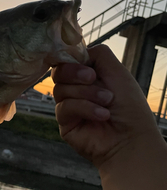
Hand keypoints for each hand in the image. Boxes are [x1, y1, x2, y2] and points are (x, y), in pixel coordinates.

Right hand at [52, 44, 158, 168]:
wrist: (132, 138)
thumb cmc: (129, 107)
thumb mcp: (117, 71)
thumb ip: (97, 54)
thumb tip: (77, 51)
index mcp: (87, 76)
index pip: (67, 61)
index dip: (71, 60)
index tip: (86, 66)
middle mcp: (76, 90)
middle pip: (58, 72)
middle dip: (75, 73)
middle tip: (92, 78)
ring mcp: (69, 106)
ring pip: (60, 89)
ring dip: (86, 93)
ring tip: (106, 102)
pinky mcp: (65, 123)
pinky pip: (64, 107)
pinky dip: (84, 108)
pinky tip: (101, 115)